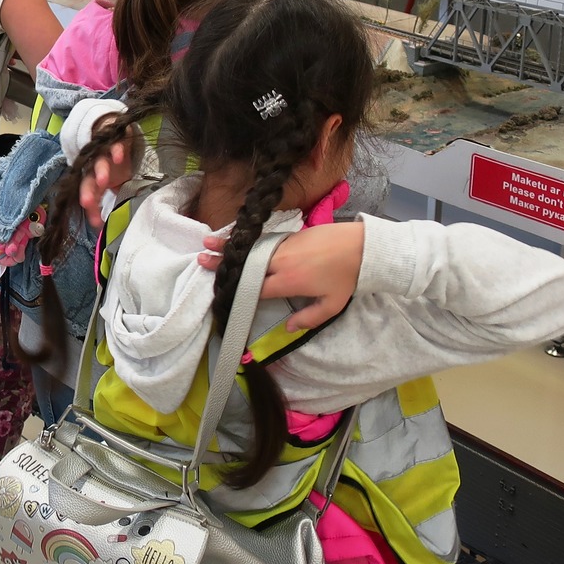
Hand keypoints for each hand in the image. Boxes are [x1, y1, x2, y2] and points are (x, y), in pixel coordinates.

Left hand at [79, 137, 133, 228]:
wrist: (114, 132)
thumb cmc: (113, 163)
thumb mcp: (115, 183)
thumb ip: (114, 199)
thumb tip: (116, 220)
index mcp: (93, 179)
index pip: (89, 196)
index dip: (91, 208)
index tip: (95, 223)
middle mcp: (95, 168)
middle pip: (88, 180)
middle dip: (88, 191)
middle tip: (87, 202)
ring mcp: (104, 154)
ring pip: (100, 162)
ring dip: (100, 171)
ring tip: (103, 181)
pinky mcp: (114, 140)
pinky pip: (114, 145)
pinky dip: (115, 150)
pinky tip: (118, 158)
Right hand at [198, 222, 364, 331]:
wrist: (362, 246)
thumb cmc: (347, 278)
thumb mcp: (332, 305)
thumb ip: (308, 319)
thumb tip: (287, 328)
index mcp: (288, 281)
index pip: (255, 288)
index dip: (237, 291)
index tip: (221, 293)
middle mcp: (281, 262)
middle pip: (246, 265)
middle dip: (223, 264)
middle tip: (201, 262)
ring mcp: (283, 246)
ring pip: (250, 249)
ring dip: (228, 246)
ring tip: (207, 244)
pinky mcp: (288, 235)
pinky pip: (261, 240)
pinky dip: (245, 240)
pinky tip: (234, 238)